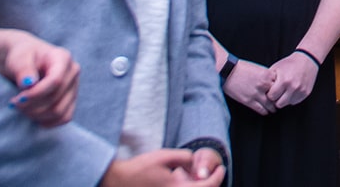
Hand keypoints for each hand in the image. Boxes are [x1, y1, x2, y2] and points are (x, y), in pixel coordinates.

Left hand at [0, 27, 79, 127]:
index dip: (36, 94)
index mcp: (63, 57)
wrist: (26, 61)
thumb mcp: (18, 58)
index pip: (55, 81)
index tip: (17, 99)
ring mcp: (74, 87)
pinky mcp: (71, 100)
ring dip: (37, 115)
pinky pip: (64, 118)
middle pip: (56, 99)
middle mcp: (73, 72)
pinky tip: (33, 116)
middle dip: (32, 106)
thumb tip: (28, 83)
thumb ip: (23, 69)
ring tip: (22, 108)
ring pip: (59, 111)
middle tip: (14, 104)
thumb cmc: (22, 56)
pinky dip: (47, 121)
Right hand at [102, 149, 222, 186]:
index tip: (221, 168)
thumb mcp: (164, 156)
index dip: (218, 177)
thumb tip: (194, 161)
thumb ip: (183, 157)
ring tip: (195, 176)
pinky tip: (181, 180)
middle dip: (210, 184)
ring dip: (198, 186)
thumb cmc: (140, 168)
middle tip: (213, 173)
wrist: (118, 180)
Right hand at [222, 59, 277, 115]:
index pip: (280, 84)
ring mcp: (257, 94)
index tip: (282, 92)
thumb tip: (273, 84)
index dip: (281, 88)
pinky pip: (261, 109)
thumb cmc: (241, 68)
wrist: (227, 71)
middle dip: (279, 98)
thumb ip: (267, 76)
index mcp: (267, 75)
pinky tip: (266, 112)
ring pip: (270, 105)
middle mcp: (264, 85)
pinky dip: (265, 112)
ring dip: (273, 108)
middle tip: (280, 102)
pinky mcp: (249, 101)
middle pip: (277, 95)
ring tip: (274, 109)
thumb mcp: (258, 69)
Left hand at [264, 51, 318, 108]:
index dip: (269, 94)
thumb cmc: (290, 63)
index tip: (270, 91)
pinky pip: (295, 102)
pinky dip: (291, 98)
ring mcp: (300, 91)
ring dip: (284, 100)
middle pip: (279, 104)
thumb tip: (261, 91)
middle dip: (276, 99)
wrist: (307, 60)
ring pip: (287, 104)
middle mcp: (293, 87)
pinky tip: (291, 91)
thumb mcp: (276, 68)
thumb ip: (269, 80)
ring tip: (284, 91)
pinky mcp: (306, 93)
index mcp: (284, 80)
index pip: (271, 97)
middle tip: (276, 93)